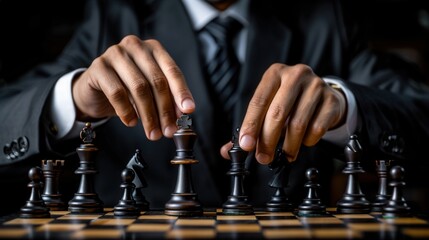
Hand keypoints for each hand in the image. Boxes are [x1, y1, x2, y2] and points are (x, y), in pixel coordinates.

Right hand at [72, 36, 194, 139]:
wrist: (94, 91)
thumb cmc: (126, 89)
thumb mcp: (150, 92)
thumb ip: (166, 98)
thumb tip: (183, 114)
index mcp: (153, 49)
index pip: (172, 71)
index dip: (181, 92)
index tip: (188, 111)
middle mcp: (136, 46)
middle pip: (157, 81)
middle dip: (165, 109)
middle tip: (169, 130)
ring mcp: (115, 54)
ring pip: (139, 88)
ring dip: (149, 115)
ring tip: (153, 133)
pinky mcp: (99, 67)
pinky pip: (117, 92)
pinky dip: (127, 111)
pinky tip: (131, 123)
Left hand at [221, 63, 346, 163]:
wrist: (324, 95)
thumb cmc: (290, 101)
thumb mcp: (269, 106)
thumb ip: (250, 126)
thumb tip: (227, 152)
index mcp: (274, 74)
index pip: (258, 102)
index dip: (250, 126)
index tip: (246, 146)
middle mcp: (295, 75)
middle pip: (277, 113)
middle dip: (267, 141)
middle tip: (263, 157)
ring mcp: (316, 85)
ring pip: (298, 124)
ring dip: (288, 146)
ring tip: (285, 155)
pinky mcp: (332, 100)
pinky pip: (317, 128)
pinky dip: (307, 141)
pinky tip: (303, 142)